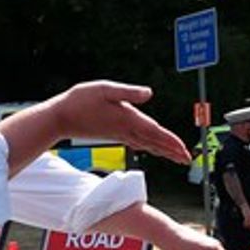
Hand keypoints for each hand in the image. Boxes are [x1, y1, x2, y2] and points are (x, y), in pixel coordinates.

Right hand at [41, 82, 192, 165]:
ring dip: (164, 151)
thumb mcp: (105, 89)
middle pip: (155, 143)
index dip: (171, 141)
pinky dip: (150, 147)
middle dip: (172, 151)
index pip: (155, 132)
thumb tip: (149, 93)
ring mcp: (121, 134)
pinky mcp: (115, 134)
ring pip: (148, 145)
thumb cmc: (80, 100)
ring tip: (177, 157)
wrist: (61, 118)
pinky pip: (138, 143)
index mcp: (128, 118)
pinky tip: (154, 148)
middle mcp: (126, 129)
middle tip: (188, 160)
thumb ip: (128, 92)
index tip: (184, 151)